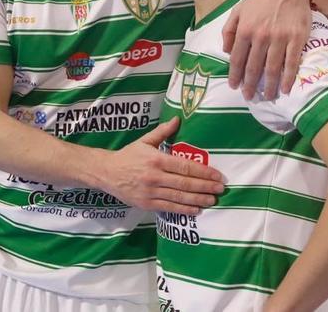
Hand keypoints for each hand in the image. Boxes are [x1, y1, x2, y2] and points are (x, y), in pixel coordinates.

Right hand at [98, 118, 224, 215]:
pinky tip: (196, 209)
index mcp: (156, 159)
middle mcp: (154, 176)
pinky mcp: (146, 203)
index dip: (203, 172)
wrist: (106, 173)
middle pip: (185, 183)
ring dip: (198, 199)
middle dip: (205, 187)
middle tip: (220, 189)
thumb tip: (178, 119)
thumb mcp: (144, 141)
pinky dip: (184, 209)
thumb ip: (163, 132)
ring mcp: (150, 192)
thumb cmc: (128, 155)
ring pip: (179, 197)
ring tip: (213, 200)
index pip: (185, 167)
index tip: (217, 176)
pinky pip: (169, 208)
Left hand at [224, 0, 311, 100]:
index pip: (237, 59)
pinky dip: (288, 78)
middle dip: (250, 85)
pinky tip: (285, 88)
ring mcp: (280, 38)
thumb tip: (225, 52)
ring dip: (269, 86)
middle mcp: (261, 36)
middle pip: (254, 67)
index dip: (235, 75)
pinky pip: (291, 63)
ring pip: (272, 68)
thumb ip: (229, 30)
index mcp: (245, 29)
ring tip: (267, 97)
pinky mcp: (297, 39)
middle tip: (249, 97)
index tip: (234, 86)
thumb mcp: (239, 9)